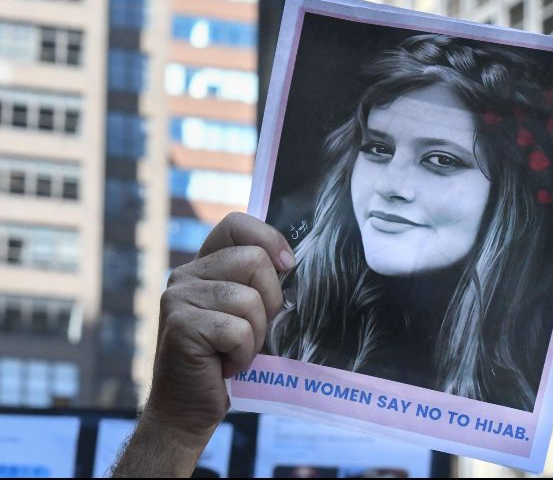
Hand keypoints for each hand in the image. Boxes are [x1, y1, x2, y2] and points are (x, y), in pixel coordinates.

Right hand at [111, 213, 293, 476]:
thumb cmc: (226, 358)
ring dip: (256, 335)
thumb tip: (293, 262)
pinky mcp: (181, 326)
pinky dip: (243, 354)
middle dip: (270, 301)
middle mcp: (186, 275)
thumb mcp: (246, 312)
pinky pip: (238, 330)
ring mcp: (179, 299)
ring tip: (235, 351)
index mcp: (204, 265)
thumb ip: (258, 283)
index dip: (269, 239)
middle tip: (252, 330)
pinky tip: (225, 364)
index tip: (288, 266)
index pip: (236, 224)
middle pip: (254, 261)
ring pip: (249, 300)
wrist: (189, 408)